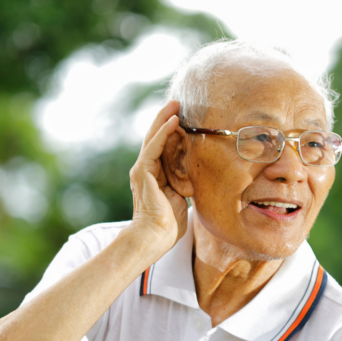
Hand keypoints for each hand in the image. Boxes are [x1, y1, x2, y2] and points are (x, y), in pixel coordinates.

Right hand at [129, 101, 188, 251]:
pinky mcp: (143, 172)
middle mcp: (146, 169)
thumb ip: (185, 186)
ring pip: (153, 137)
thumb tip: (199, 180)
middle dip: (166, 119)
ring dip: (164, 119)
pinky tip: (173, 121)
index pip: (163, 147)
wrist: (155, 237)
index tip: (184, 118)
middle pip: (156, 137)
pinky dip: (163, 133)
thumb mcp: (181, 199)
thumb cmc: (169, 225)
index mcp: (155, 175)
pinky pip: (154, 147)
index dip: (172, 131)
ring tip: (175, 104)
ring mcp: (142, 169)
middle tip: (178, 102)